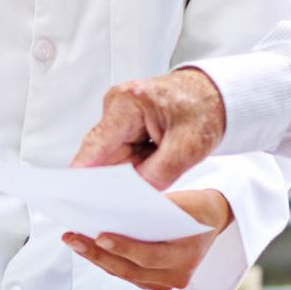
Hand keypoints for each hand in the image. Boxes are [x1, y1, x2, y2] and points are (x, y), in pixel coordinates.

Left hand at [62, 189, 230, 289]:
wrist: (213, 220)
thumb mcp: (182, 202)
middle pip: (130, 269)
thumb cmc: (196, 208)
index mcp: (186, 256)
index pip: (148, 255)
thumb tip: (115, 209)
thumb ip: (155, 210)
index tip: (99, 236)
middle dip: (97, 253)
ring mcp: (167, 283)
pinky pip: (128, 274)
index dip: (123, 247)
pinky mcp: (157, 283)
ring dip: (97, 258)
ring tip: (74, 241)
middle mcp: (177, 275)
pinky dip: (108, 262)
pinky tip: (90, 248)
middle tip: (73, 238)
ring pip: (125, 274)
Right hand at [71, 67, 227, 190]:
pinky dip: (136, 165)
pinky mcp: (124, 125)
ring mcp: (118, 115)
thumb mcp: (188, 147)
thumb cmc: (204, 108)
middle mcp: (116, 107)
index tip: (75, 196)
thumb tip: (133, 196)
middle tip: (131, 195)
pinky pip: (122, 155)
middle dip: (115, 178)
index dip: (83, 173)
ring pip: (112, 159)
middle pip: (102, 156)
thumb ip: (159, 174)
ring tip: (158, 167)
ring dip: (130, 171)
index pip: (95, 145)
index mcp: (127, 104)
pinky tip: (154, 164)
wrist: (215, 93)